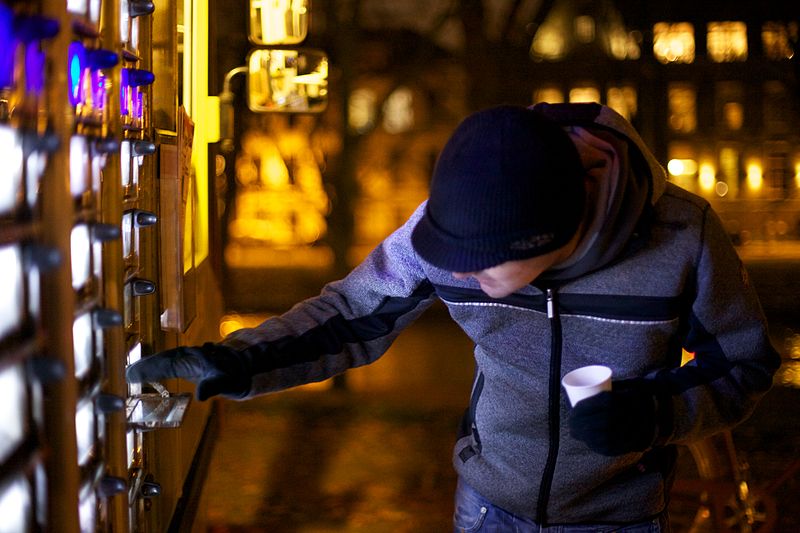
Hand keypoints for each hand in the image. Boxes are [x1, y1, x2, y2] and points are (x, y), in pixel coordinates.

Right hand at [125, 343, 250, 399]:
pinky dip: (158, 370)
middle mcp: (186, 356)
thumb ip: (213, 386)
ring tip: (133, 374)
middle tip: (126, 374)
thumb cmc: (235, 374)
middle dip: (144, 366)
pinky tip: (150, 376)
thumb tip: (201, 394)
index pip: (164, 363)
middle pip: (161, 360)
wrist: (249, 365)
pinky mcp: (190, 365)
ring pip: (165, 360)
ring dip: (150, 366)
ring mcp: (188, 360)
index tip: (130, 375)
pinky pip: (170, 366)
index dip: (147, 369)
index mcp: (190, 359)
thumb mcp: (225, 381)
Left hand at [568, 379, 665, 455]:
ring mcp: (637, 431)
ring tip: (578, 434)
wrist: (669, 410)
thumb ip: (610, 388)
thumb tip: (584, 389)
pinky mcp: (638, 443)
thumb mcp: (629, 384)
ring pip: (609, 437)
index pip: (602, 404)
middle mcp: (634, 415)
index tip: (573, 410)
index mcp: (631, 399)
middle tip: (572, 424)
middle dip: (582, 424)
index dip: (584, 408)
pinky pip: (618, 449)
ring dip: (588, 437)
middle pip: (602, 422)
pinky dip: (602, 448)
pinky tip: (591, 444)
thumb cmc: (642, 393)